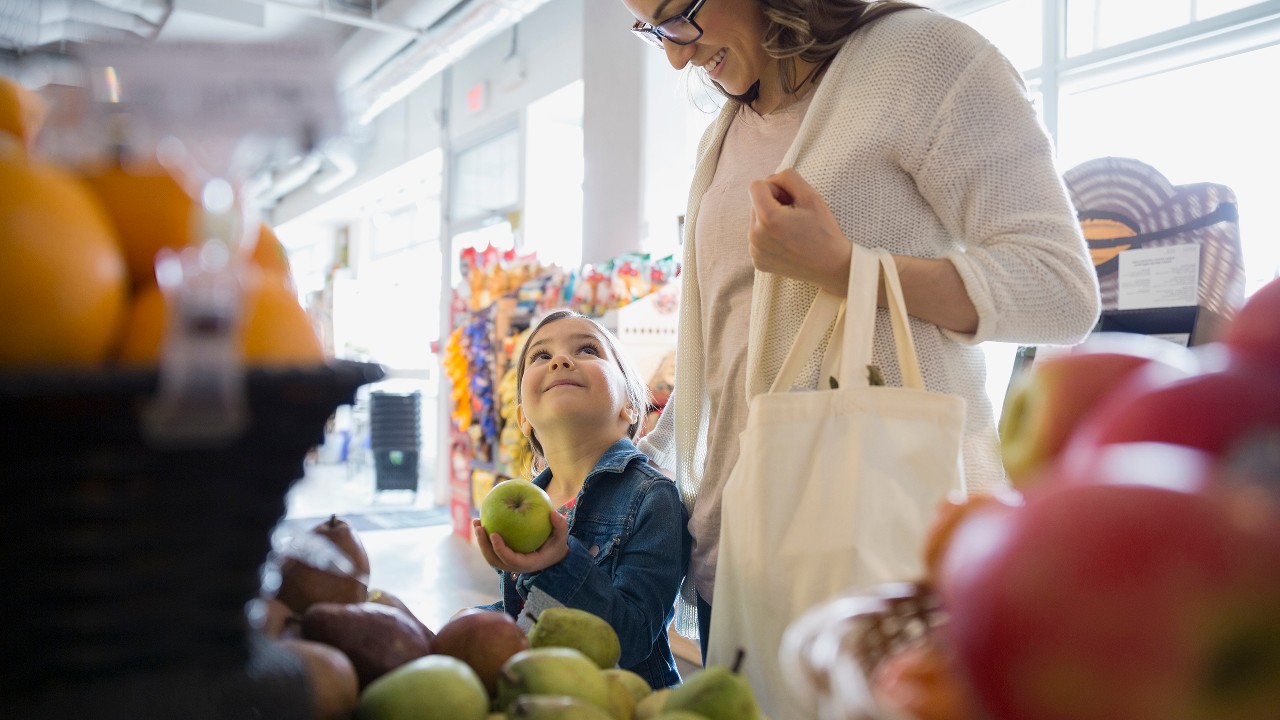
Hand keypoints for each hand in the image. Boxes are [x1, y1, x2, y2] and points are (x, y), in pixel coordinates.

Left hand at [472, 510, 569, 574]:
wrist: (553, 556)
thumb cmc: (557, 545)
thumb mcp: (562, 536)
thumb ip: (560, 525)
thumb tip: (553, 512)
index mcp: (528, 564)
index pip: (510, 559)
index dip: (500, 548)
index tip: (493, 534)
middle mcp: (515, 566)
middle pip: (494, 560)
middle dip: (484, 545)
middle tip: (480, 526)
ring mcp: (508, 563)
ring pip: (490, 556)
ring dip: (481, 541)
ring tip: (477, 522)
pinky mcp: (505, 557)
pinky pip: (492, 549)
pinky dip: (485, 537)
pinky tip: (483, 521)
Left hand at [747, 168, 851, 294]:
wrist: (832, 266)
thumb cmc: (824, 231)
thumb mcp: (811, 195)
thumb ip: (787, 177)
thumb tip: (770, 179)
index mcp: (767, 218)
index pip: (755, 186)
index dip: (775, 187)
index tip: (790, 199)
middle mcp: (755, 236)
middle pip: (755, 203)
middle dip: (773, 204)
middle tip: (796, 216)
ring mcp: (755, 251)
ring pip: (756, 221)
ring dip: (771, 220)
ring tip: (793, 230)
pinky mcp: (758, 261)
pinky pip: (758, 238)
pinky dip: (770, 236)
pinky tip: (789, 242)